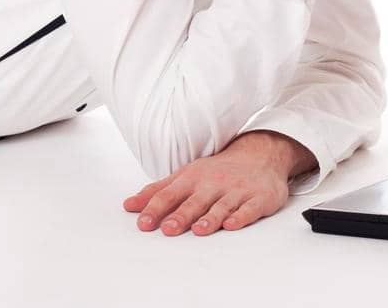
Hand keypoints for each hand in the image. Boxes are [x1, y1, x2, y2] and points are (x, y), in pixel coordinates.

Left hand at [121, 135, 293, 236]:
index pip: (169, 195)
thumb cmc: (215, 172)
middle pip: (194, 202)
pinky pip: (249, 209)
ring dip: (209, 218)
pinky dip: (241, 217)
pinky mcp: (258, 198)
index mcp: (192, 179)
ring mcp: (236, 191)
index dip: (155, 209)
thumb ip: (158, 191)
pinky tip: (231, 225)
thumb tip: (129, 205)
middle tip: (168, 230)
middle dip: (181, 216)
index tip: (143, 224)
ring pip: (221, 206)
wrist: (259, 157)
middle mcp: (212, 184)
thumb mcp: (184, 176)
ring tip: (198, 231)